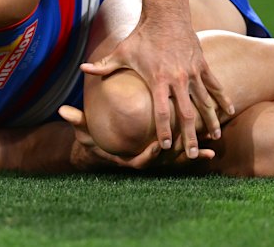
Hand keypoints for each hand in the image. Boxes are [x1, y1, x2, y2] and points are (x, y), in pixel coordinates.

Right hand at [59, 105, 213, 170]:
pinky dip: (195, 151)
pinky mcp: (165, 153)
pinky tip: (210, 147)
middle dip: (178, 156)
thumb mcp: (85, 131)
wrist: (105, 148)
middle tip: (190, 150)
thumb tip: (63, 111)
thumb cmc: (97, 139)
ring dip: (191, 154)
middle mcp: (144, 161)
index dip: (150, 155)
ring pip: (176, 159)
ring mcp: (156, 159)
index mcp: (128, 158)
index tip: (156, 146)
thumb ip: (77, 121)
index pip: (141, 159)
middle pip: (164, 162)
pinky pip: (182, 154)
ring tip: (208, 149)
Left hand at [80, 19, 231, 159]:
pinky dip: (223, 98)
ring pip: (205, 102)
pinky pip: (214, 85)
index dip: (164, 130)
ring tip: (215, 138)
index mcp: (158, 79)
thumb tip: (82, 69)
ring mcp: (192, 72)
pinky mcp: (202, 64)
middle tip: (192, 154)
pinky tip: (230, 110)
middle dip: (189, 135)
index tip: (166, 146)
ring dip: (211, 120)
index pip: (162, 111)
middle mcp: (177, 78)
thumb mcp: (121, 51)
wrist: (166, 15)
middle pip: (186, 113)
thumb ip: (103, 65)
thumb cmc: (142, 35)